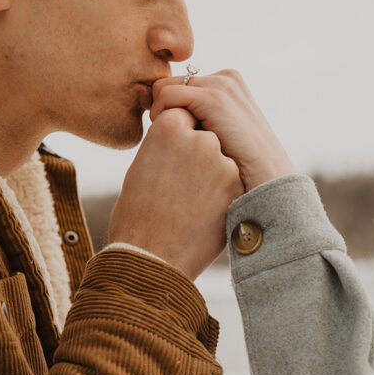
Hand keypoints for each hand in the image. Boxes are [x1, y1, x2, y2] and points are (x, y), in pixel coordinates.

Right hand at [108, 108, 243, 279]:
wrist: (151, 258)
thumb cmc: (137, 213)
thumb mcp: (144, 164)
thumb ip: (169, 143)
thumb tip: (189, 134)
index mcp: (169, 128)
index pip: (182, 116)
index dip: (176, 139)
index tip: (167, 161)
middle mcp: (200, 139)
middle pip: (204, 134)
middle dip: (196, 153)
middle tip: (177, 183)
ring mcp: (222, 163)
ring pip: (220, 157)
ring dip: (210, 172)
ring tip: (187, 200)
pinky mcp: (236, 186)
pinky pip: (230, 179)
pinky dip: (221, 191)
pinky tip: (201, 210)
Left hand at [150, 70, 294, 190]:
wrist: (267, 182)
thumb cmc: (241, 169)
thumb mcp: (219, 135)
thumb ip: (198, 117)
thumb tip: (159, 109)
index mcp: (228, 84)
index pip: (179, 86)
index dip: (168, 111)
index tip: (173, 138)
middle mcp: (225, 78)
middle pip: (168, 85)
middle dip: (163, 111)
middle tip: (171, 143)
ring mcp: (221, 85)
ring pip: (163, 89)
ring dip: (161, 115)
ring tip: (174, 144)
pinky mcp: (213, 98)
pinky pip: (166, 96)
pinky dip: (162, 119)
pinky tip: (174, 143)